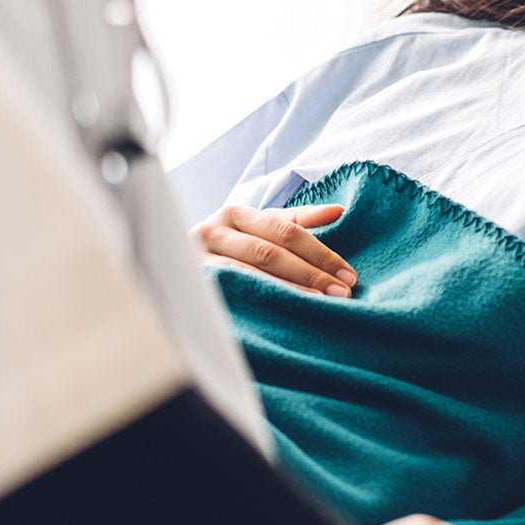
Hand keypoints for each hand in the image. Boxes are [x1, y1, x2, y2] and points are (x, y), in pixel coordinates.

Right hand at [190, 204, 356, 296]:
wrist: (176, 263)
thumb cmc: (231, 245)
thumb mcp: (260, 227)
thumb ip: (297, 219)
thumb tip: (338, 210)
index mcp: (236, 214)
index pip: (287, 232)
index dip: (321, 253)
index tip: (349, 275)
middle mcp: (215, 231)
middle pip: (271, 253)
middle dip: (310, 274)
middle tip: (342, 293)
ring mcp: (201, 259)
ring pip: (251, 275)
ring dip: (290, 291)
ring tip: (320, 305)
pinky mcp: (196, 285)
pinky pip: (233, 293)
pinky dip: (261, 302)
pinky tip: (284, 313)